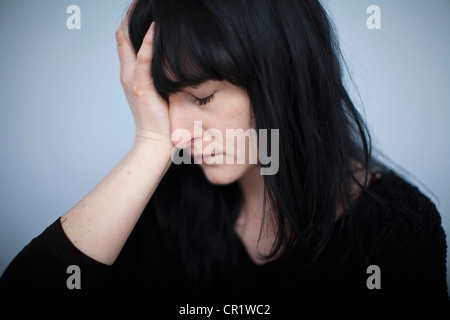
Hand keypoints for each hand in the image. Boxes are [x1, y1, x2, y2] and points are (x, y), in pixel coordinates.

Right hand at [116, 11, 170, 147]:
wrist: (154, 142)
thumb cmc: (159, 120)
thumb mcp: (156, 94)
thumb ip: (157, 78)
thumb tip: (170, 64)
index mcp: (130, 75)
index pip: (125, 42)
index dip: (130, 23)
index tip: (140, 9)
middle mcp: (127, 74)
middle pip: (123, 37)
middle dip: (131, 17)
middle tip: (141, 2)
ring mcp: (133, 80)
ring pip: (129, 43)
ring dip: (138, 23)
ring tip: (149, 7)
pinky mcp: (142, 87)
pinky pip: (144, 59)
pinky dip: (149, 42)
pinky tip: (157, 28)